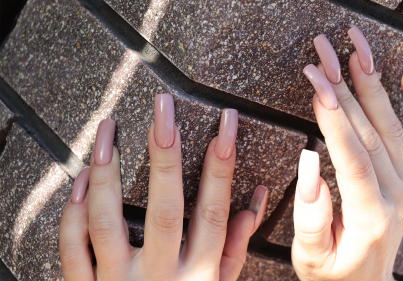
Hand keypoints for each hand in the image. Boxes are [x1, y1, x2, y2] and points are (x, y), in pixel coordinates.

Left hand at [59, 95, 268, 280]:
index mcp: (199, 276)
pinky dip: (73, 208)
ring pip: (108, 220)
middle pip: (164, 209)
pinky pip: (72, 246)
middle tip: (163, 108)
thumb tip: (256, 201)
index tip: (225, 124)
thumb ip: (235, 246)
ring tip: (109, 128)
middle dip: (165, 154)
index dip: (222, 165)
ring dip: (107, 170)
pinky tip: (82, 176)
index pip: (214, 211)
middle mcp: (160, 277)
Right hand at [292, 26, 402, 280]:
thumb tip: (308, 161)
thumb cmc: (333, 276)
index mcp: (371, 216)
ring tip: (355, 47)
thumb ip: (310, 215)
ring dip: (373, 83)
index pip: (353, 157)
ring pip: (392, 125)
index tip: (317, 83)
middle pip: (371, 131)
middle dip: (344, 88)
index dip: (333, 119)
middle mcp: (397, 195)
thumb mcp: (310, 257)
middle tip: (323, 53)